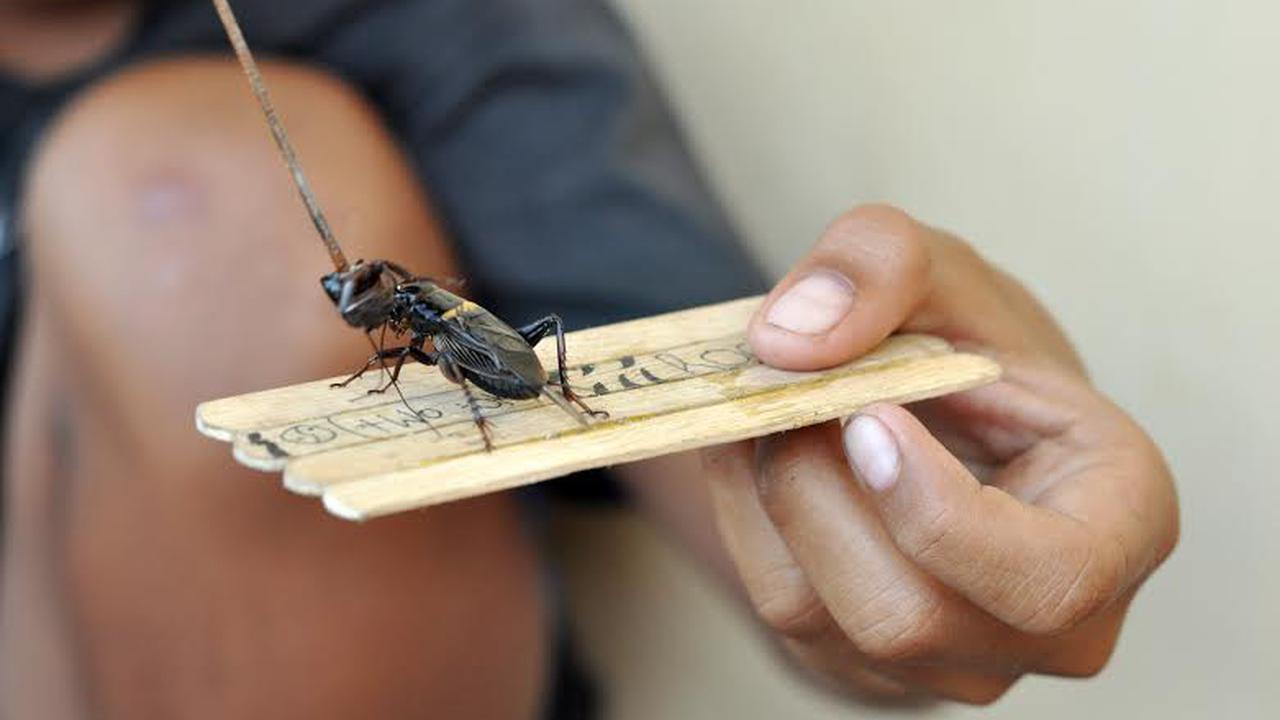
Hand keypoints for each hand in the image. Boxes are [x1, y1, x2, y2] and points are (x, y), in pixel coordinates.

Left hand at [704, 205, 1177, 703]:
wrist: (942, 411)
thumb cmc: (969, 344)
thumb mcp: (942, 268)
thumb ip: (877, 263)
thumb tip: (786, 340)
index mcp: (1120, 525)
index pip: (1047, 580)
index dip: (937, 512)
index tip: (868, 415)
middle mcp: (1049, 627)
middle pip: (904, 613)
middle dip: (815, 485)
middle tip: (783, 388)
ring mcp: (954, 665)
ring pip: (820, 616)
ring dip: (766, 494)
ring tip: (766, 406)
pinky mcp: (867, 669)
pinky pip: (777, 612)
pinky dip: (743, 517)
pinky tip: (751, 451)